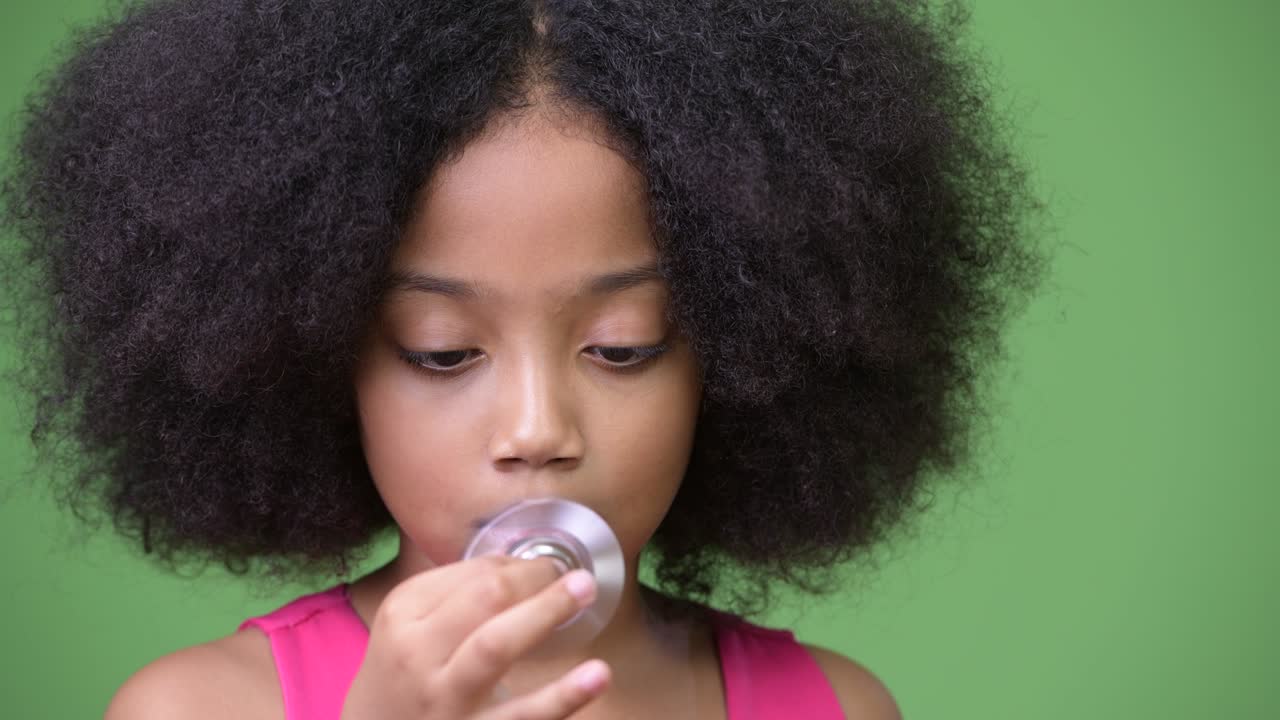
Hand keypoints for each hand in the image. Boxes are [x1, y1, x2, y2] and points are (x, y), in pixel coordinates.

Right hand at [340, 555, 610, 719]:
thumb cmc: (404, 672)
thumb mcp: (410, 623)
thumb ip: (458, 590)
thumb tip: (524, 565)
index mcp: (403, 612)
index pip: (472, 575)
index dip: (520, 566)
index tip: (546, 569)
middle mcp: (417, 654)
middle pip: (485, 599)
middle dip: (535, 578)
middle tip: (578, 578)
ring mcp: (444, 698)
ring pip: (495, 647)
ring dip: (545, 614)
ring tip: (586, 594)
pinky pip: (522, 716)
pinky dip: (563, 697)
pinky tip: (597, 676)